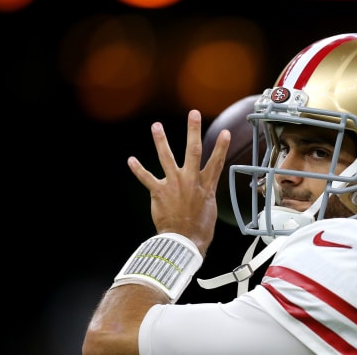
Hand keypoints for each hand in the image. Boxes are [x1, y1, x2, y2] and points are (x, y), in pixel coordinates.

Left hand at [127, 110, 230, 255]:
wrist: (184, 242)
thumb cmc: (199, 230)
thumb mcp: (210, 209)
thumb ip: (205, 194)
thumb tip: (204, 190)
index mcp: (206, 186)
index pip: (216, 162)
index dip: (221, 146)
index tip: (225, 132)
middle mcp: (190, 181)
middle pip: (193, 151)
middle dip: (193, 130)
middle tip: (193, 113)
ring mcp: (174, 184)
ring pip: (167, 157)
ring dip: (161, 140)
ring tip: (156, 126)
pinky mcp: (159, 192)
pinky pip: (147, 178)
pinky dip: (138, 169)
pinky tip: (131, 160)